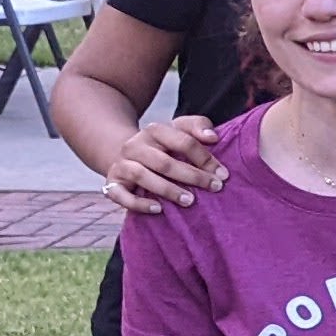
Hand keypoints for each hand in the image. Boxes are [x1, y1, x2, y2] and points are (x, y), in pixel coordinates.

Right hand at [103, 112, 225, 213]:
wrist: (126, 156)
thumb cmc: (163, 147)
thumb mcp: (179, 131)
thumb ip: (198, 126)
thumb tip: (213, 137)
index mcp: (154, 131)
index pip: (183, 141)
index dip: (205, 158)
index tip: (223, 174)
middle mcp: (135, 145)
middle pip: (164, 161)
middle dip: (192, 176)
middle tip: (213, 188)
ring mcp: (122, 164)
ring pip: (141, 175)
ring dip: (167, 190)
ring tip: (189, 201)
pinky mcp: (112, 183)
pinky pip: (120, 195)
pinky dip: (138, 203)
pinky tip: (158, 209)